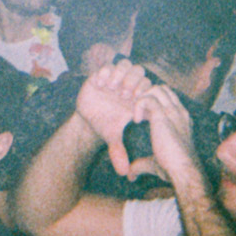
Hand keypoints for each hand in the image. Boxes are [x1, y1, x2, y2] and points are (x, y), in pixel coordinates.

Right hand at [76, 60, 150, 175]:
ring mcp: (114, 78)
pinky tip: (100, 84)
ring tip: (113, 87)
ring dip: (121, 73)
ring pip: (125, 63)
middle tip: (124, 94)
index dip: (143, 91)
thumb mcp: (112, 137)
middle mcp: (127, 84)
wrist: (87, 118)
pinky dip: (105, 71)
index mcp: (135, 97)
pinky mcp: (100, 74)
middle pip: (139, 71)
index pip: (148, 85)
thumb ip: (119, 151)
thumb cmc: (105, 124)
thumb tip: (123, 173)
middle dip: (133, 81)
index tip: (133, 104)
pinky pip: (107, 64)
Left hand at [133, 84, 200, 185]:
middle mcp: (179, 112)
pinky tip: (136, 120)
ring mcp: (173, 111)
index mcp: (181, 119)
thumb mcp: (156, 163)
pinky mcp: (163, 115)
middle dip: (146, 94)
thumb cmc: (173, 169)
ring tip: (135, 114)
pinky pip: (147, 98)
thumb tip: (131, 174)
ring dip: (142, 97)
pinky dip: (138, 105)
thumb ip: (142, 164)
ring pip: (156, 88)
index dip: (152, 102)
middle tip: (136, 111)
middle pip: (162, 89)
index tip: (141, 117)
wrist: (183, 172)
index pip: (167, 98)